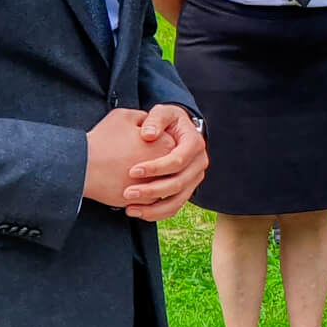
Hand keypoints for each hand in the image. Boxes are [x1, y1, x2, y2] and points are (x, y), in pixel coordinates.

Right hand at [83, 108, 160, 207]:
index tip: (144, 140)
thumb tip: (150, 123)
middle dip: (155, 159)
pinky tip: (128, 183)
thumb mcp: (125, 116)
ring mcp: (156, 187)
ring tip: (130, 169)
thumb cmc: (102, 141)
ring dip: (150, 177)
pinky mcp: (144, 203)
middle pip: (167, 163)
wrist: (82, 168)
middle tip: (136, 154)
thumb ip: (144, 117)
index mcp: (165, 145)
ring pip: (160, 182)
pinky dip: (142, 193)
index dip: (156, 139)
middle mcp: (166, 168)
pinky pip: (150, 198)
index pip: (170, 141)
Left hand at [123, 104, 209, 221]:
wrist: (175, 132)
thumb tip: (148, 135)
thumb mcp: (162, 113)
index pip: (178, 160)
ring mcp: (193, 179)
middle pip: (178, 183)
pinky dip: (155, 214)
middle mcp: (198, 163)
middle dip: (152, 190)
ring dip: (153, 208)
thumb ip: (155, 120)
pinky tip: (136, 212)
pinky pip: (173, 208)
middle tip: (127, 193)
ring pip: (177, 201)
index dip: (156, 168)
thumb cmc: (166, 121)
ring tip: (129, 209)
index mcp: (194, 144)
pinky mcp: (186, 190)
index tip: (132, 171)